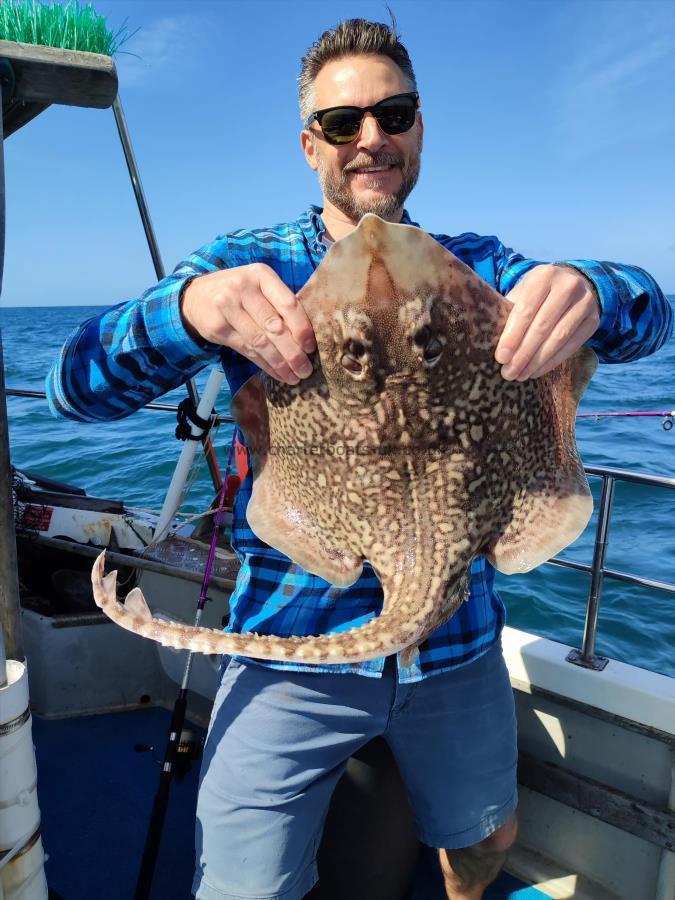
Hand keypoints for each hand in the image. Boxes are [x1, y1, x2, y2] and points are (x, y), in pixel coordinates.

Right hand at [180, 263, 315, 384]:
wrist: (195, 296)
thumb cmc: (238, 292)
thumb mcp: (259, 287)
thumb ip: (279, 304)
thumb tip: (306, 339)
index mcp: (260, 275)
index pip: (287, 303)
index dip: (301, 328)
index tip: (311, 348)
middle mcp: (243, 288)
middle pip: (274, 326)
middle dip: (293, 352)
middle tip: (305, 370)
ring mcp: (227, 307)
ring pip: (260, 342)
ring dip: (279, 363)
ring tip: (294, 377)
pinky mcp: (217, 328)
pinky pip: (246, 350)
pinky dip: (264, 365)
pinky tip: (277, 373)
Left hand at [495, 264, 600, 379]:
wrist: (574, 283)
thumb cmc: (538, 293)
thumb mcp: (523, 292)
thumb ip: (509, 311)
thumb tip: (490, 341)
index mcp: (543, 276)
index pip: (526, 310)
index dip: (512, 336)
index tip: (500, 358)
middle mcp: (567, 286)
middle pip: (542, 326)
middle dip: (523, 353)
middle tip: (509, 373)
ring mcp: (585, 302)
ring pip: (558, 338)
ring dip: (537, 361)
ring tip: (521, 375)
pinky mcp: (593, 320)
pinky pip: (572, 346)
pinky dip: (552, 361)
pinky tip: (537, 371)